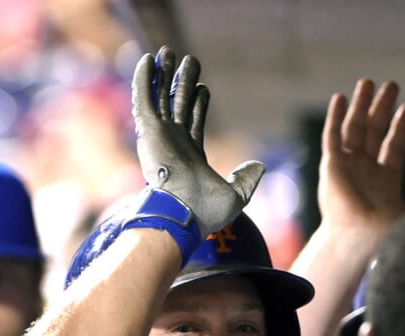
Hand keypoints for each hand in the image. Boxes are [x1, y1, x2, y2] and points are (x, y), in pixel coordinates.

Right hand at [132, 47, 263, 236]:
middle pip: (177, 104)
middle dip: (181, 82)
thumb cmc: (207, 211)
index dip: (198, 102)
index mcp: (191, 155)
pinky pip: (144, 98)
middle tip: (186, 61)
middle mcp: (173, 143)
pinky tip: (148, 60)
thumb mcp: (237, 195)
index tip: (203, 86)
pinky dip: (144, 79)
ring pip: (160, 97)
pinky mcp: (148, 131)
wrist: (183, 213)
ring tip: (166, 52)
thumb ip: (247, 179)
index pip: (193, 120)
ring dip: (163, 75)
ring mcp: (160, 136)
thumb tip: (259, 166)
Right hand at [320, 78, 404, 240]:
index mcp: (384, 180)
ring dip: (361, 106)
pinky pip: (332, 136)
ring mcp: (346, 166)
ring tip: (368, 82)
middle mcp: (364, 170)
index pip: (393, 146)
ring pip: (354, 128)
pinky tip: (341, 97)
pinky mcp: (331, 165)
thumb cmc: (383, 235)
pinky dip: (336, 117)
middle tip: (392, 85)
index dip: (399, 127)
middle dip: (382, 108)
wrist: (357, 241)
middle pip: (374, 132)